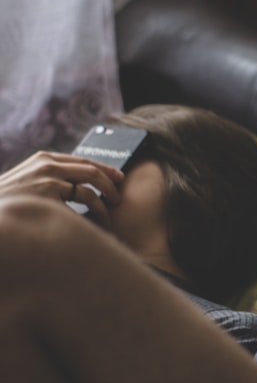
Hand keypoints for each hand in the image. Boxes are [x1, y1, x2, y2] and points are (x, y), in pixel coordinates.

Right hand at [0, 151, 123, 227]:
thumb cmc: (5, 202)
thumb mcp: (25, 181)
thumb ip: (47, 179)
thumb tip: (74, 187)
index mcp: (43, 158)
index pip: (82, 160)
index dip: (104, 169)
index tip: (118, 178)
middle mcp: (48, 164)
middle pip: (92, 170)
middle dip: (110, 184)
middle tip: (119, 197)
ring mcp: (49, 178)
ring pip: (90, 188)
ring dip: (104, 203)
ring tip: (110, 216)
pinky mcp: (49, 195)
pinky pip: (83, 202)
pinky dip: (96, 212)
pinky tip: (100, 224)